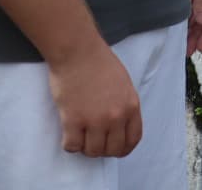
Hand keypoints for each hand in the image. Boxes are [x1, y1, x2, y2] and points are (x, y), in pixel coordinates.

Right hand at [47, 43, 141, 157]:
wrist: (77, 50)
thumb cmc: (98, 61)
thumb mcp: (123, 83)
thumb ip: (124, 104)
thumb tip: (119, 124)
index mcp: (131, 106)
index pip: (132, 140)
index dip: (122, 148)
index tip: (113, 147)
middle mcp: (116, 117)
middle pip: (113, 150)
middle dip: (103, 149)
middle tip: (93, 140)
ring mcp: (95, 120)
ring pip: (93, 151)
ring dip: (85, 147)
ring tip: (80, 135)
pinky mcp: (73, 121)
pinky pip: (72, 146)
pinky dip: (70, 143)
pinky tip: (68, 132)